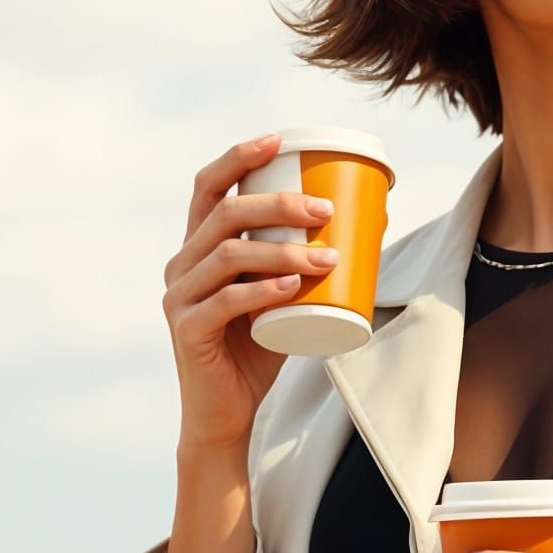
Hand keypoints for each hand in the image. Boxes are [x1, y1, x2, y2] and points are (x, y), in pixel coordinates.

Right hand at [162, 133, 338, 452]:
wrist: (227, 411)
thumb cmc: (259, 347)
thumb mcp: (286, 293)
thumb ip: (308, 259)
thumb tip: (373, 218)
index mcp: (199, 247)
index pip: (208, 188)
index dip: (238, 158)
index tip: (277, 141)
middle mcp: (181, 264)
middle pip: (224, 213)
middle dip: (278, 203)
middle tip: (326, 208)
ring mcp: (179, 297)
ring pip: (228, 254)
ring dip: (282, 249)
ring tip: (327, 256)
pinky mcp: (187, 330)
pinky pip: (224, 302)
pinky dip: (261, 290)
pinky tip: (292, 286)